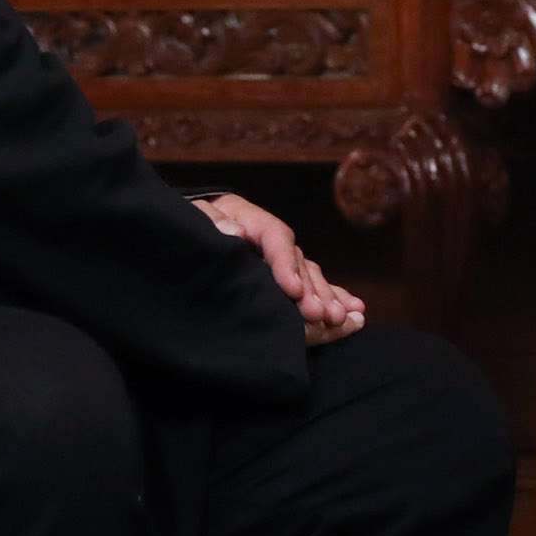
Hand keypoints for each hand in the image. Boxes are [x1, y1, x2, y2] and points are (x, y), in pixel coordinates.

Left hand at [193, 193, 367, 342]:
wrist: (180, 226)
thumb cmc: (187, 222)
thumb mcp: (192, 216)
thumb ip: (209, 220)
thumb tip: (234, 232)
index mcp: (251, 219)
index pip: (275, 238)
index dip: (285, 264)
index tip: (292, 290)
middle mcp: (271, 238)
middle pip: (298, 261)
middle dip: (313, 290)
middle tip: (325, 316)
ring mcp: (277, 257)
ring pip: (309, 276)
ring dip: (328, 298)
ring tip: (343, 319)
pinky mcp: (279, 274)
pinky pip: (310, 284)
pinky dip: (332, 296)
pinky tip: (355, 312)